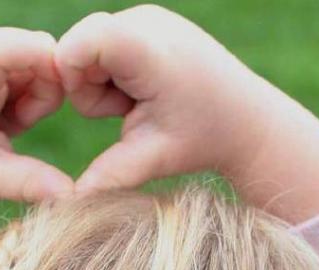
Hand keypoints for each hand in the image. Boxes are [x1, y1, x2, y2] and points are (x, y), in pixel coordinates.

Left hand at [0, 28, 73, 263]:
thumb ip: (28, 183)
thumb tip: (73, 194)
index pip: (4, 48)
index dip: (43, 57)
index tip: (68, 90)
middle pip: (33, 52)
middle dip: (45, 90)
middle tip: (18, 129)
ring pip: (31, 61)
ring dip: (33, 96)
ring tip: (5, 128)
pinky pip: (20, 68)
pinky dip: (21, 97)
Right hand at [56, 5, 318, 222]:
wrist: (247, 119)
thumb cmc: (203, 139)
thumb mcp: (154, 159)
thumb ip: (110, 175)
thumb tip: (73, 201)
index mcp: (148, 51)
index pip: (77, 44)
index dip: (71, 79)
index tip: (100, 112)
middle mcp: (146, 20)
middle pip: (77, 47)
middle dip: (88, 87)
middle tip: (129, 113)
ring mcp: (147, 16)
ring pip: (88, 46)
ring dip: (102, 82)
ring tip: (140, 103)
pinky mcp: (147, 21)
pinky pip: (105, 43)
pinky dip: (114, 72)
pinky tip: (145, 91)